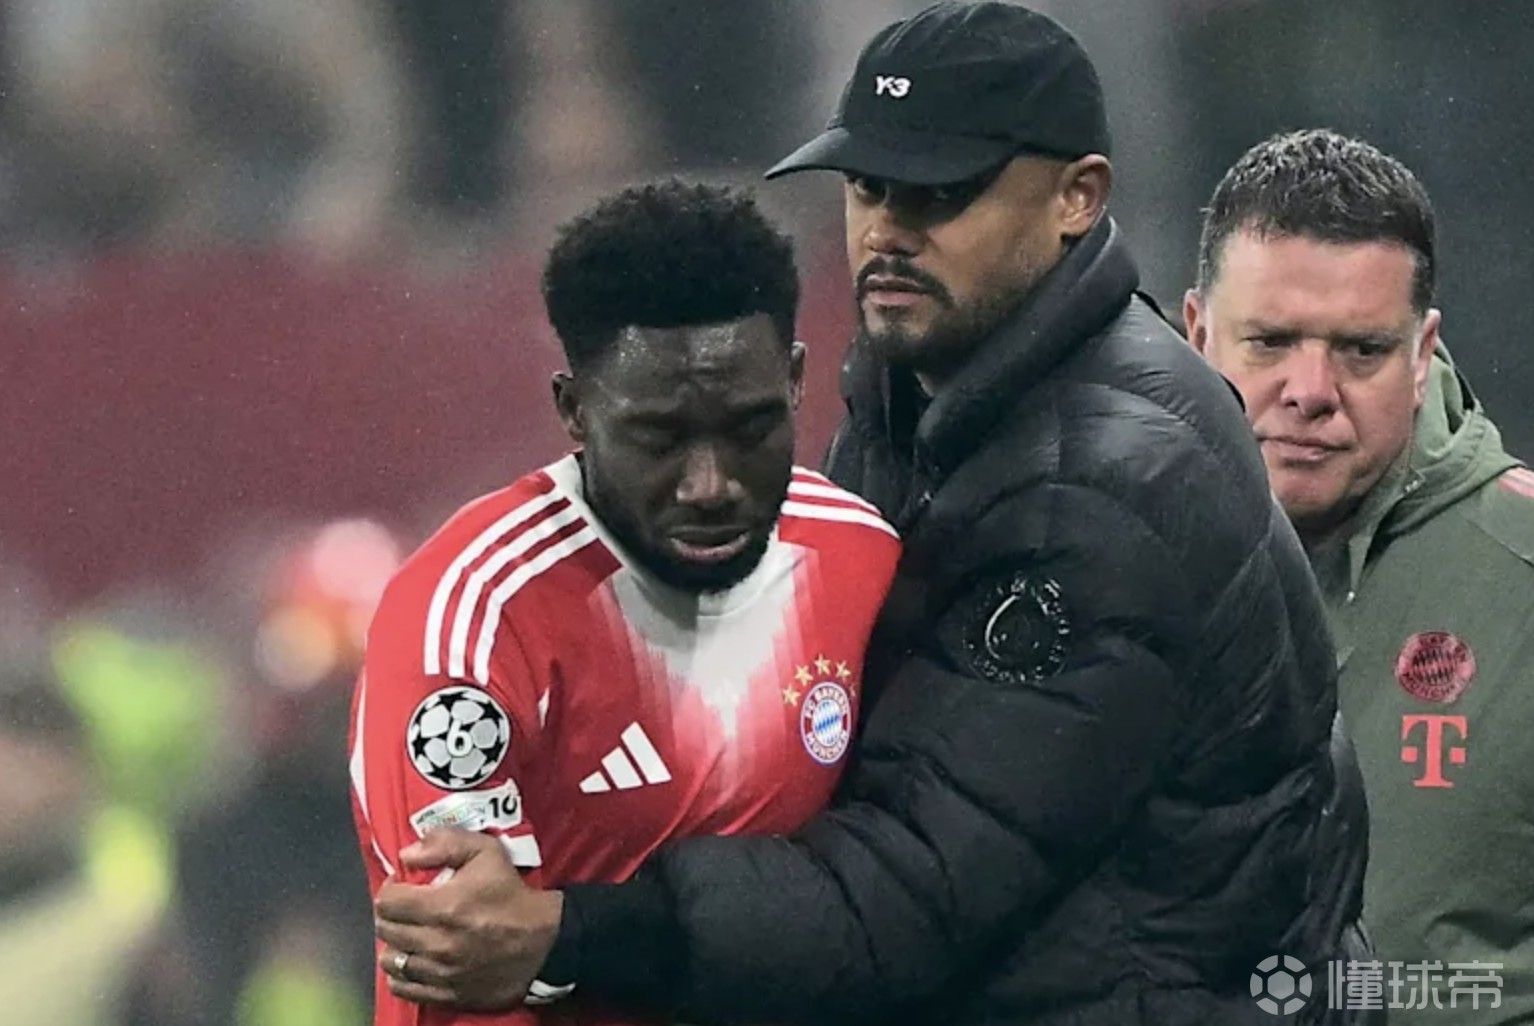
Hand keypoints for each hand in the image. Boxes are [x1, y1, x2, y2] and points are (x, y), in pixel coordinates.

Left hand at [374, 828, 563, 1010]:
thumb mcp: (486, 852)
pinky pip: (404, 988)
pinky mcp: (446, 994)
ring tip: (409, 935)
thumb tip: (407, 855)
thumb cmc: (511, 893)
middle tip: (405, 908)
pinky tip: (413, 960)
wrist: (543, 941)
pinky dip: (401, 974)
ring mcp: (440, 972)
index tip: (402, 886)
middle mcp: (436, 943)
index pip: (387, 902)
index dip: (390, 889)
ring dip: (395, 944)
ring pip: (391, 961)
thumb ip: (445, 843)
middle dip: (390, 915)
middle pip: (386, 930)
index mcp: (443, 906)